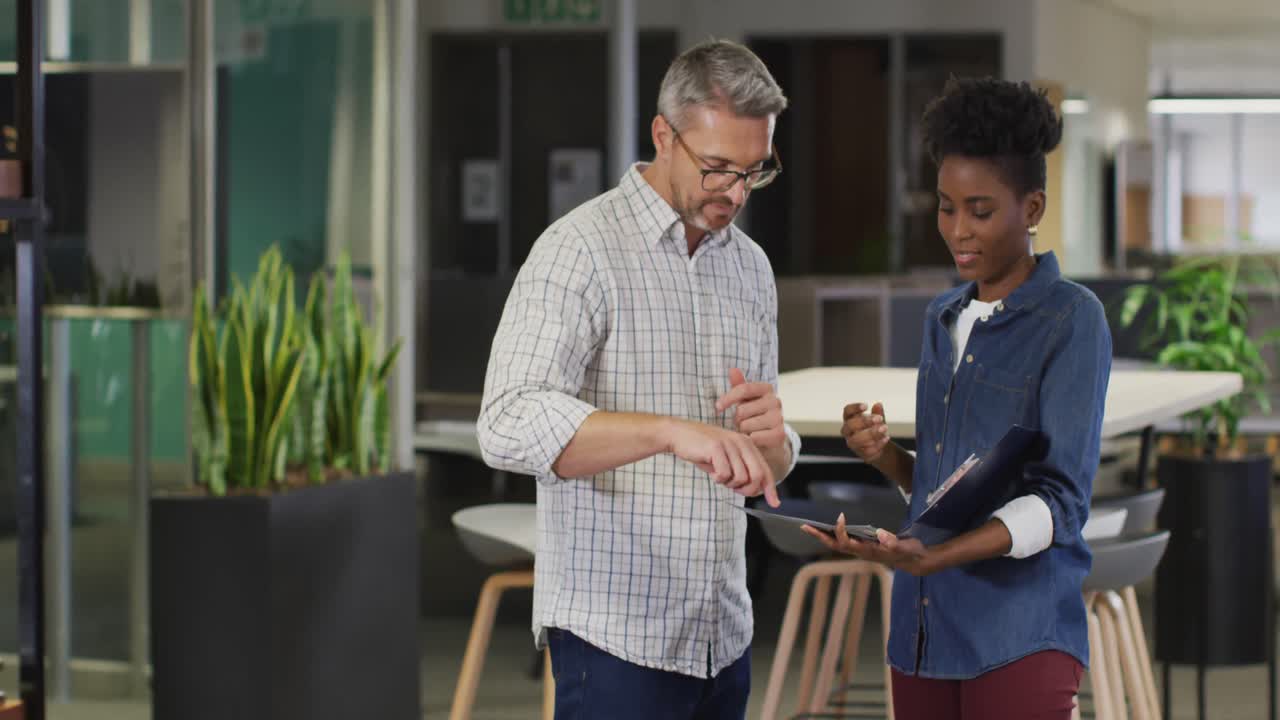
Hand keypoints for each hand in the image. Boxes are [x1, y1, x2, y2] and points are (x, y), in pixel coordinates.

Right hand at [666, 418, 779, 506]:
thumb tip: (755, 490)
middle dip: (747, 490)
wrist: (678, 434)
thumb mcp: (726, 459)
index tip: (775, 503)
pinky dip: (718, 479)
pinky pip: (724, 474)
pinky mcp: (716, 447)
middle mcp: (742, 441)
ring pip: (740, 477)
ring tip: (719, 476)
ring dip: (729, 483)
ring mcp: (729, 443)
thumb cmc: (702, 450)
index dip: (771, 488)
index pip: (765, 469)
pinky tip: (711, 472)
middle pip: (757, 476)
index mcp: (747, 444)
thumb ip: (741, 471)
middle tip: (734, 489)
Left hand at [715, 368, 786, 451]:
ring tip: (749, 430)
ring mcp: (779, 418)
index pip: (744, 389)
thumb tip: (732, 369)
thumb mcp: (746, 399)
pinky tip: (754, 439)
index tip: (717, 407)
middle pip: (742, 410)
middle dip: (737, 419)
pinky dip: (750, 440)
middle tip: (742, 422)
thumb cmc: (754, 414)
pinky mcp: (779, 434)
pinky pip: (754, 437)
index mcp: (767, 389)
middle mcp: (776, 401)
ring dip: (743, 431)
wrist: (769, 437)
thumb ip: (739, 385)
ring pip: (746, 425)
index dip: (728, 398)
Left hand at [801, 514, 935, 575]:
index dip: (840, 531)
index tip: (840, 516)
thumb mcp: (906, 547)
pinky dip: (833, 534)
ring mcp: (861, 550)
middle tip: (804, 526)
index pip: (847, 543)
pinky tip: (827, 528)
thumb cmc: (910, 553)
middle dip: (819, 536)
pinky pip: (843, 541)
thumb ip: (894, 542)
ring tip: (809, 526)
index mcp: (868, 551)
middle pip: (835, 545)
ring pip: (837, 544)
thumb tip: (880, 533)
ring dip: (823, 536)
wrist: (914, 560)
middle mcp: (861, 551)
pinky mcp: (863, 546)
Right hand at [842, 402, 889, 462]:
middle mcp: (847, 432)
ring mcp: (852, 444)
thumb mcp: (878, 420)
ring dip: (871, 434)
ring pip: (856, 440)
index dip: (854, 408)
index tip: (866, 406)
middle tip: (879, 418)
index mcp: (850, 419)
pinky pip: (867, 450)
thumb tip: (878, 404)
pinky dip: (877, 444)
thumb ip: (878, 413)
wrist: (879, 445)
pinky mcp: (861, 454)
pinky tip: (886, 438)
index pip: (847, 411)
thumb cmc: (874, 428)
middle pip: (850, 425)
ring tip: (884, 428)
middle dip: (864, 421)